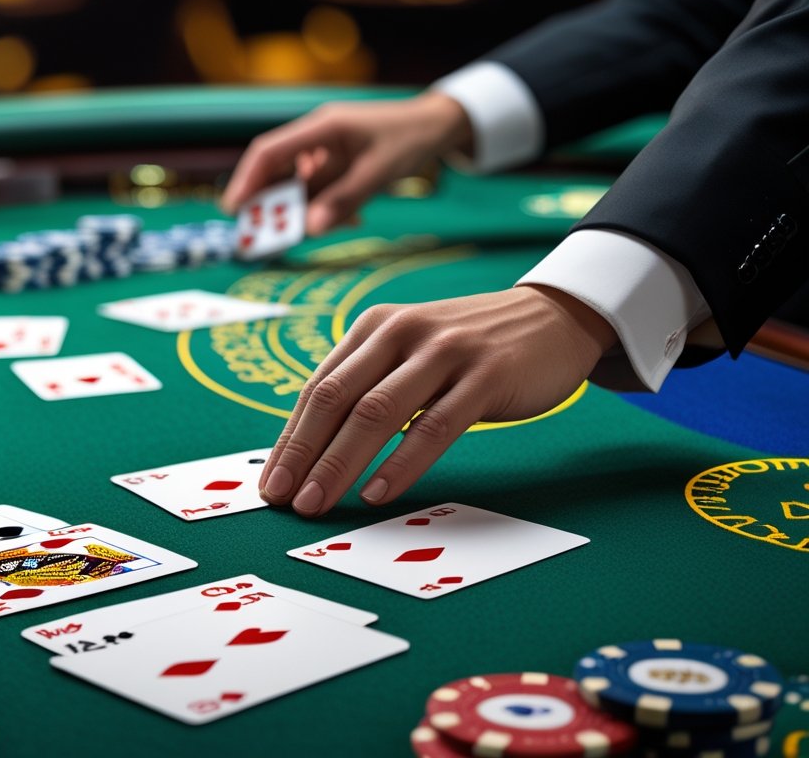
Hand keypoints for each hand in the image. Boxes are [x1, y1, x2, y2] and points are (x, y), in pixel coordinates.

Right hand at [220, 93, 472, 234]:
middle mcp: (316, 140)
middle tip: (266, 236)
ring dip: (305, 214)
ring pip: (299, 190)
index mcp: (321, 128)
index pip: (269, 151)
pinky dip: (328, 212)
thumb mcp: (379, 171)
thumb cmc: (409, 138)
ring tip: (323, 231)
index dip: (246, 180)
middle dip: (271, 206)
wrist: (437, 126)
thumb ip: (344, 199)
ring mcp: (325, 155)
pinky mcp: (337, 169)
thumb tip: (312, 229)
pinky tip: (353, 220)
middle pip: (276, 173)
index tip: (233, 210)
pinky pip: (320, 195)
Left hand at [258, 285, 618, 516]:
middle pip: (336, 398)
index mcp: (373, 327)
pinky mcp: (485, 376)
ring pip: (377, 412)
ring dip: (339, 463)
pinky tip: (377, 493)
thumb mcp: (409, 353)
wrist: (552, 318)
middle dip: (303, 453)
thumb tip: (313, 450)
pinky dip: (401, 463)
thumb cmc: (468, 349)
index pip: (317, 388)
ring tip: (316, 503)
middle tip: (282, 499)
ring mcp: (443, 351)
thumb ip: (368, 386)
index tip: (270, 484)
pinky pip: (434, 426)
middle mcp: (400, 332)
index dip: (289, 438)